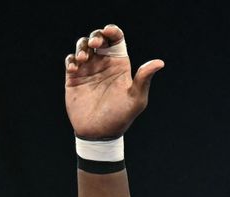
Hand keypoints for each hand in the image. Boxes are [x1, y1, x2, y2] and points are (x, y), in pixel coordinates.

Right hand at [64, 24, 164, 138]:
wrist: (99, 133)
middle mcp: (104, 64)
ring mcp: (88, 69)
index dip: (112, 30)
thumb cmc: (121, 117)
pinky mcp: (74, 77)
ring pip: (82, 46)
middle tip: (94, 45)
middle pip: (98, 38)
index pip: (116, 39)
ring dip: (81, 46)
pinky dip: (71, 59)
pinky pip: (70, 60)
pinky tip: (75, 68)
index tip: (108, 31)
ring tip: (84, 58)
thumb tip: (160, 62)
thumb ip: (144, 79)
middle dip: (95, 36)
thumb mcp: (136, 99)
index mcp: (120, 65)